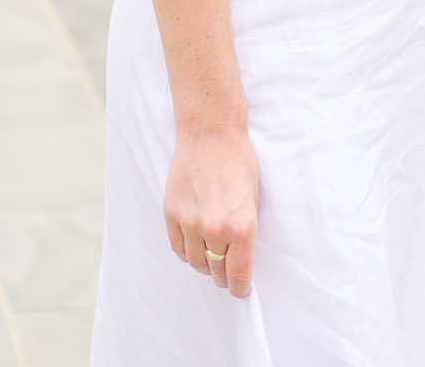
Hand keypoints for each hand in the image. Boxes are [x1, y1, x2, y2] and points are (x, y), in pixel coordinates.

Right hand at [164, 126, 258, 297]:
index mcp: (243, 226)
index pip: (238, 275)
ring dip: (205, 262)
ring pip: (195, 262)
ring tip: (212, 252)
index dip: (239, 288)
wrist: (211, 135)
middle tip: (228, 271)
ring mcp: (190, 223)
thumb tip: (239, 260)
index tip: (241, 290)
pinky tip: (195, 242)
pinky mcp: (171, 215)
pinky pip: (178, 248)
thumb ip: (245, 231)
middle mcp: (216, 228)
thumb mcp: (253, 199)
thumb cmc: (239, 163)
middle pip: (216, 271)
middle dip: (223, 275)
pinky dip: (187, 251)